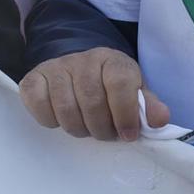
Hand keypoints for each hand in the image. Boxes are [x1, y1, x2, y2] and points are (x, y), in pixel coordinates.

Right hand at [19, 47, 169, 140]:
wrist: (77, 66)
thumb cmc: (108, 85)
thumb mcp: (132, 90)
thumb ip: (147, 105)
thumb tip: (160, 120)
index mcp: (112, 60)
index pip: (120, 83)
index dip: (125, 113)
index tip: (128, 133)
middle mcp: (83, 59)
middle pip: (92, 101)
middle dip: (101, 127)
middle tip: (106, 133)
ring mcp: (56, 67)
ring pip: (65, 107)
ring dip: (78, 128)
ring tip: (86, 127)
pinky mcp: (34, 78)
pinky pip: (38, 104)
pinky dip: (49, 120)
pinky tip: (60, 119)